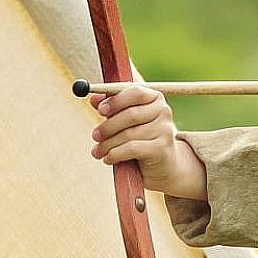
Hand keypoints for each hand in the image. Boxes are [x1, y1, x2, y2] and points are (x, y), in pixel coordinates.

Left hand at [89, 85, 206, 199]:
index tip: (100, 110)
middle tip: (94, 136)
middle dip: (108, 126)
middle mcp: (163, 111)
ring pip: (129, 134)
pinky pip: (132, 148)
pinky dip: (116, 154)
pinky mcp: (162, 148)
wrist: (162, 165)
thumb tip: (93, 98)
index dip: (116, 100)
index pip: (135, 92)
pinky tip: (108, 158)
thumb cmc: (140, 138)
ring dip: (108, 144)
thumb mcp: (125, 120)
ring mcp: (165, 129)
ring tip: (97, 152)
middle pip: (131, 114)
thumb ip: (111, 107)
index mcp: (154, 98)